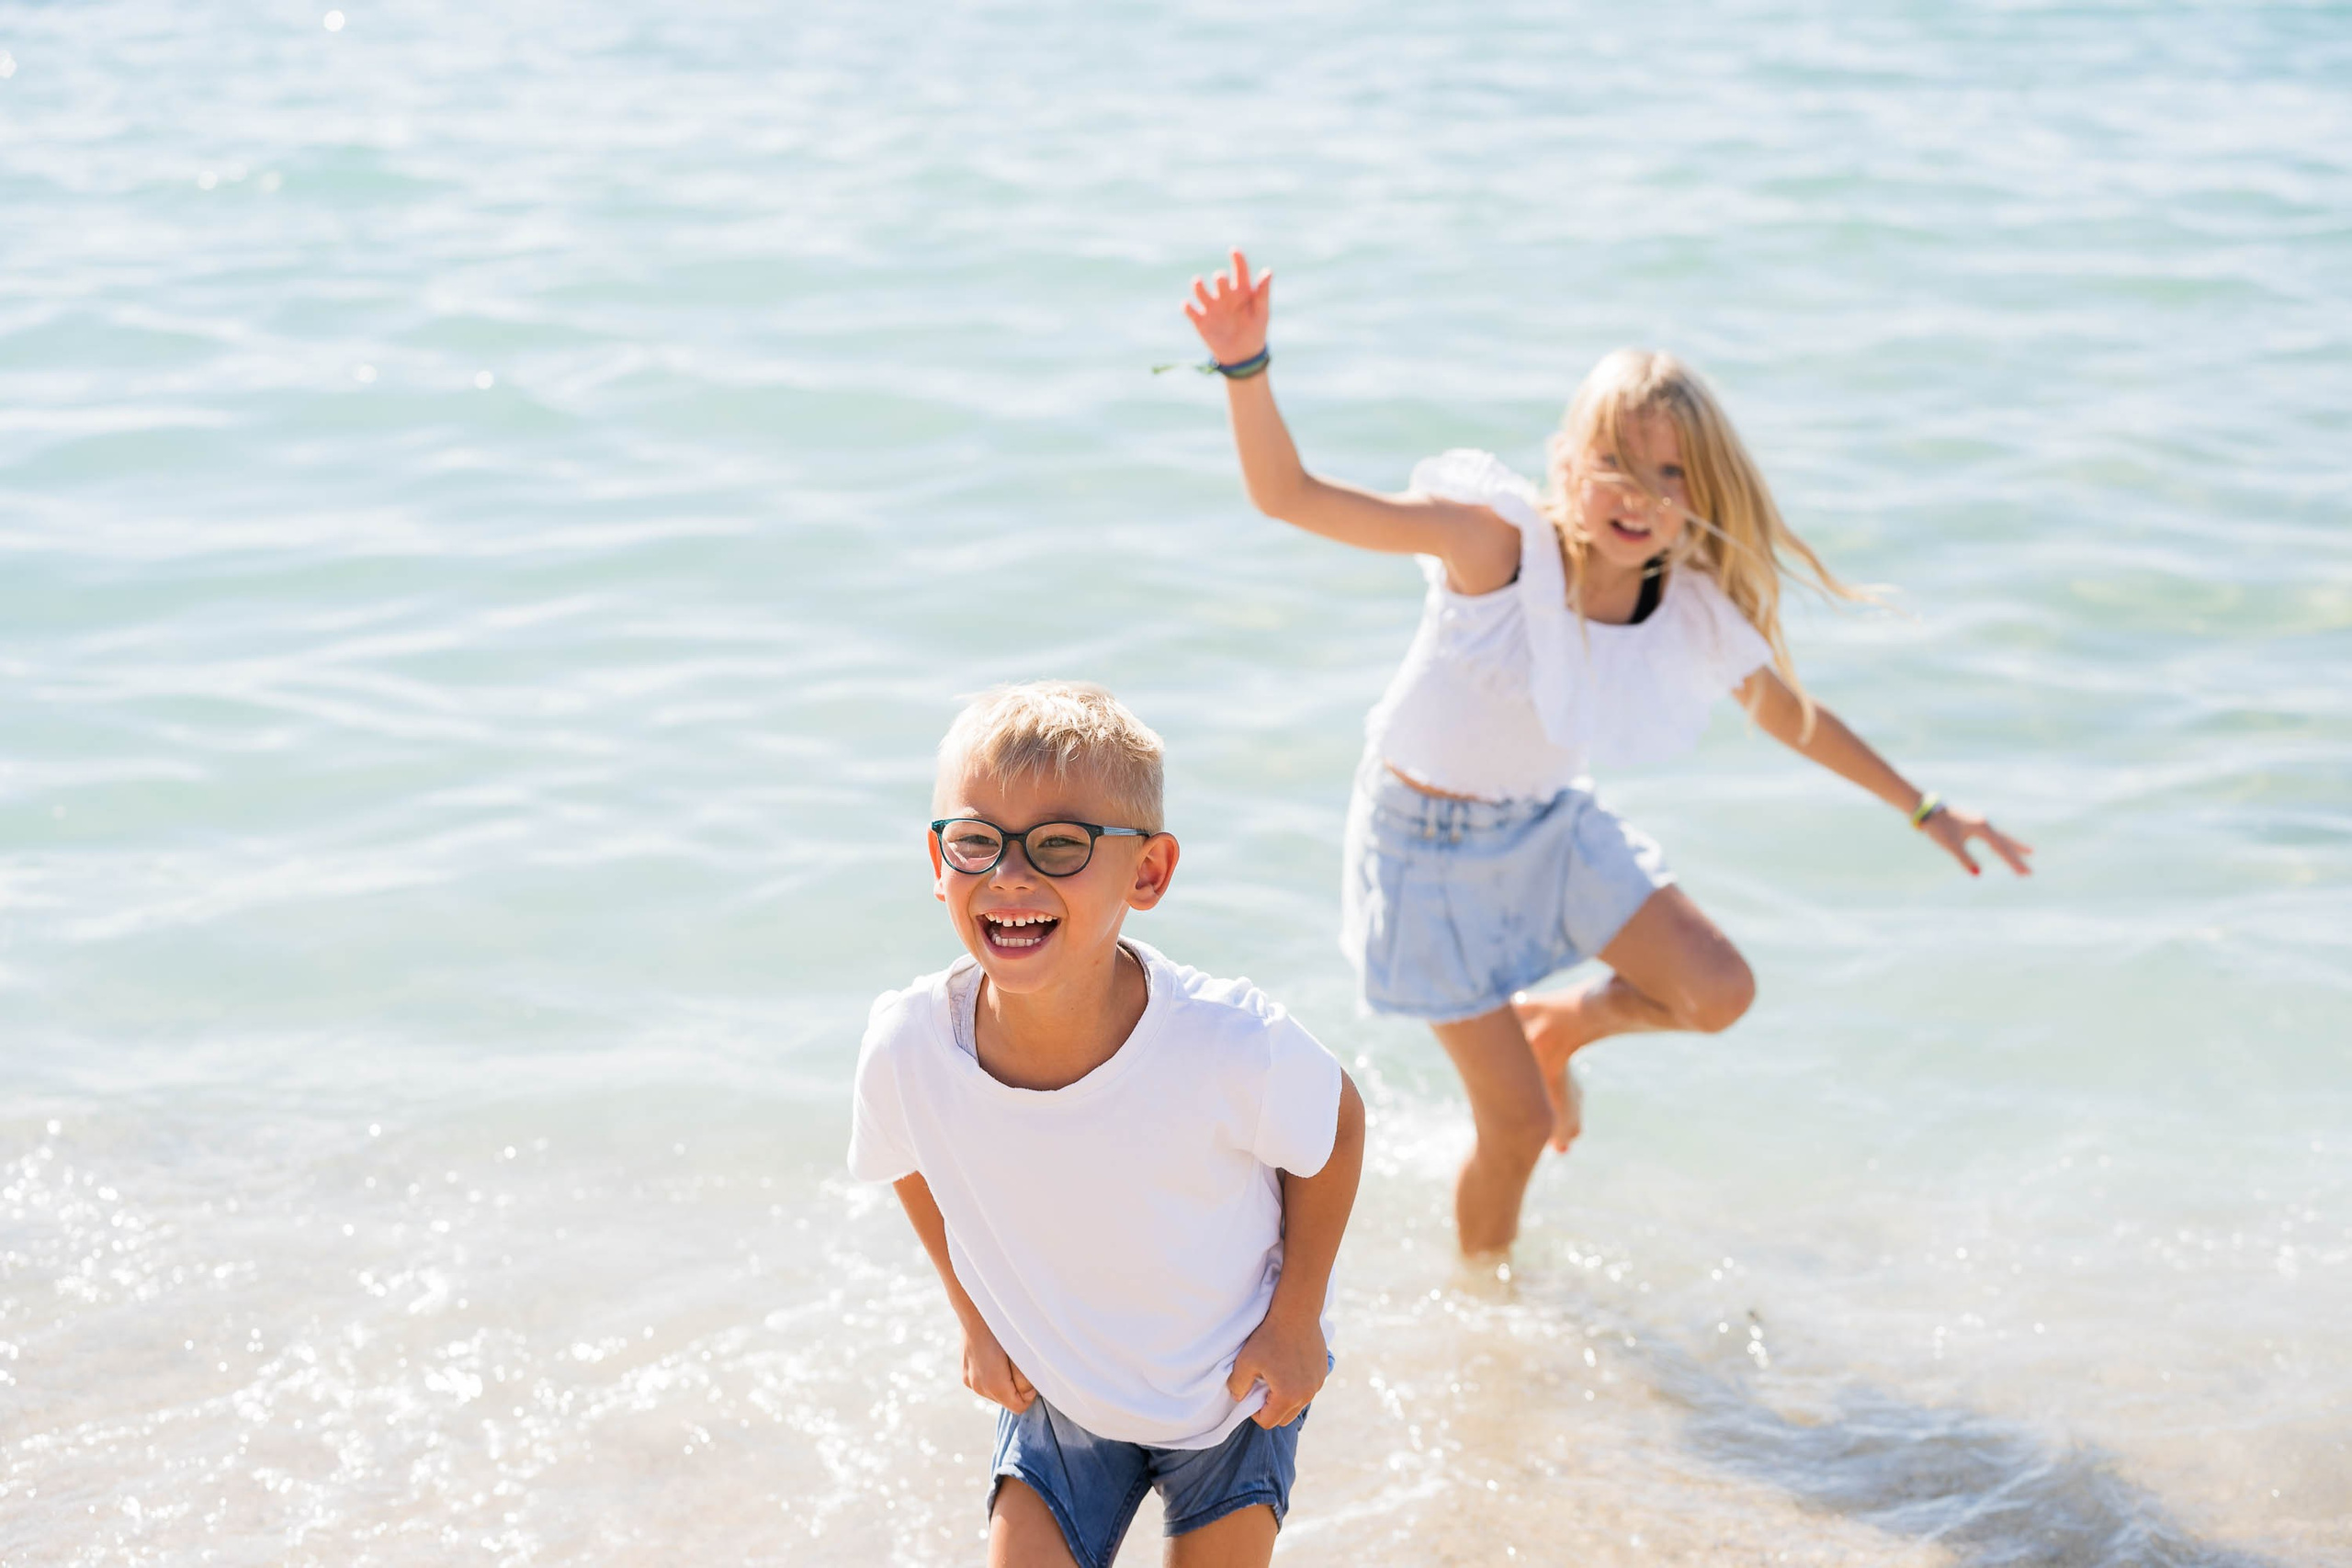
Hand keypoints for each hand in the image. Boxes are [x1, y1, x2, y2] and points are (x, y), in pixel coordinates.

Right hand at [961, 1319, 1036, 1413]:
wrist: (975, 1307)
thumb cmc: (1002, 1326)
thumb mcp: (1021, 1352)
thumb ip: (1026, 1378)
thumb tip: (1029, 1392)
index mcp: (993, 1384)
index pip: (1019, 1406)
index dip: (1029, 1392)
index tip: (1030, 1372)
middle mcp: (978, 1386)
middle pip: (1008, 1401)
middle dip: (1016, 1386)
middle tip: (1017, 1359)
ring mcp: (969, 1381)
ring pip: (997, 1393)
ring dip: (1005, 1381)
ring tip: (1004, 1356)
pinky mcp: (965, 1374)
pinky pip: (986, 1384)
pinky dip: (994, 1375)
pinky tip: (994, 1356)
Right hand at [1183, 249, 1271, 366]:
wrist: (1243, 356)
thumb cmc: (1255, 331)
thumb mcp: (1261, 312)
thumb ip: (1263, 292)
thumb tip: (1268, 271)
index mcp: (1242, 291)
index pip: (1240, 270)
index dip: (1237, 259)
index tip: (1234, 251)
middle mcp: (1225, 295)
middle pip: (1219, 279)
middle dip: (1219, 278)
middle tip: (1221, 280)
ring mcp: (1212, 307)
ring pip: (1199, 289)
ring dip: (1198, 285)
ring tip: (1199, 284)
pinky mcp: (1201, 321)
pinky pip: (1189, 310)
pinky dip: (1187, 306)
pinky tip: (1188, 306)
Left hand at [1224, 1304, 1326, 1428]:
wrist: (1296, 1313)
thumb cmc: (1269, 1337)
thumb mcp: (1245, 1361)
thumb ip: (1237, 1385)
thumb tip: (1239, 1398)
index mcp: (1287, 1396)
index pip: (1268, 1422)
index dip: (1255, 1412)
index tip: (1251, 1392)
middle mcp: (1306, 1395)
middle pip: (1285, 1418)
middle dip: (1271, 1409)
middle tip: (1262, 1387)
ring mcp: (1317, 1384)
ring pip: (1298, 1405)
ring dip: (1285, 1399)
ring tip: (1276, 1376)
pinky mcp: (1323, 1373)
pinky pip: (1308, 1390)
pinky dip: (1297, 1386)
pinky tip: (1289, 1367)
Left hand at [1921, 803, 2032, 876]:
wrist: (1927, 809)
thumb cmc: (1938, 827)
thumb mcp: (1950, 844)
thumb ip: (1964, 859)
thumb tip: (1977, 874)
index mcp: (1982, 828)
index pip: (2002, 849)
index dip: (2013, 863)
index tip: (2025, 875)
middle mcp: (1985, 824)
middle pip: (2005, 843)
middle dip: (2017, 858)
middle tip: (2030, 873)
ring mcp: (1980, 823)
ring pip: (2002, 837)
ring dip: (2014, 847)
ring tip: (2030, 853)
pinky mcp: (1974, 824)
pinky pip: (1994, 835)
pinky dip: (2002, 842)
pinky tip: (2003, 846)